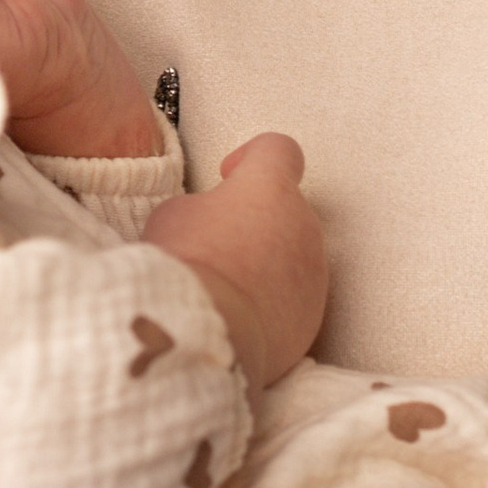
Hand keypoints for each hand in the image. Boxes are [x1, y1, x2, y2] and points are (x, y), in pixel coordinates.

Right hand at [143, 135, 326, 389]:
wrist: (205, 336)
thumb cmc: (188, 267)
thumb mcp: (174, 216)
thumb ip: (202, 207)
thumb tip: (210, 221)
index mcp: (270, 188)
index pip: (280, 150)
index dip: (253, 157)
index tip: (231, 175)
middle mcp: (304, 225)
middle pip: (285, 209)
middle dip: (255, 220)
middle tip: (214, 243)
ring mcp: (314, 274)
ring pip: (292, 257)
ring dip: (264, 264)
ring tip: (222, 287)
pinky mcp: (312, 317)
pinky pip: (293, 299)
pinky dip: (270, 303)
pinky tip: (235, 317)